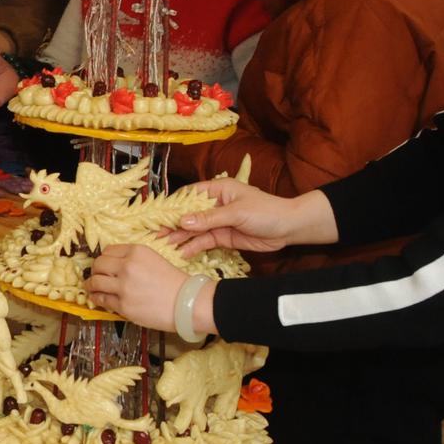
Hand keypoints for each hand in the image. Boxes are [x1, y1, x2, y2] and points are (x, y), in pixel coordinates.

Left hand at [84, 244, 197, 331]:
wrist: (187, 303)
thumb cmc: (174, 283)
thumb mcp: (154, 259)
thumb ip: (133, 259)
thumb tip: (113, 264)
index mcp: (136, 251)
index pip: (108, 251)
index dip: (104, 258)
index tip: (103, 265)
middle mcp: (128, 266)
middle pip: (98, 264)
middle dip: (95, 270)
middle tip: (95, 275)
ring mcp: (124, 287)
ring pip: (95, 282)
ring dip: (90, 284)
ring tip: (91, 287)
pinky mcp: (123, 305)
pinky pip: (102, 300)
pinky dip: (97, 298)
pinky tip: (97, 298)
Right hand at [164, 181, 336, 256]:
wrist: (288, 228)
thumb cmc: (265, 211)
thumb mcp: (236, 213)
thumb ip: (209, 218)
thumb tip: (183, 221)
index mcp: (217, 190)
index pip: (189, 195)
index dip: (173, 205)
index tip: (157, 215)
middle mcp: (214, 205)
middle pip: (188, 214)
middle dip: (172, 224)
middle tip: (154, 234)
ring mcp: (218, 222)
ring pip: (194, 230)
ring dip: (180, 238)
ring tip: (163, 246)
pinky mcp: (222, 237)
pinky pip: (204, 242)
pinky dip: (193, 247)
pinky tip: (181, 253)